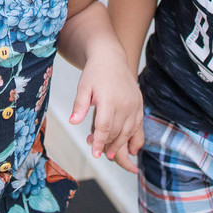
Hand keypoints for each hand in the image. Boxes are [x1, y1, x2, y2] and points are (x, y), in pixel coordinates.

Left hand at [68, 50, 144, 172]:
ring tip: (110, 153)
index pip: (104, 127)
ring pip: (128, 132)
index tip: (95, 154)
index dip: (99, 143)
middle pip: (117, 132)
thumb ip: (80, 105)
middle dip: (107, 145)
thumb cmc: (95, 73)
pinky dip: (133, 138)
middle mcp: (125, 104)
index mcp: (109, 100)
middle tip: (98, 152)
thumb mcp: (83, 87)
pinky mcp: (139, 105)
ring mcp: (134, 105)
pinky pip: (138, 126)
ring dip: (120, 145)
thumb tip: (73, 122)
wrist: (111, 58)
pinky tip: (129, 147)